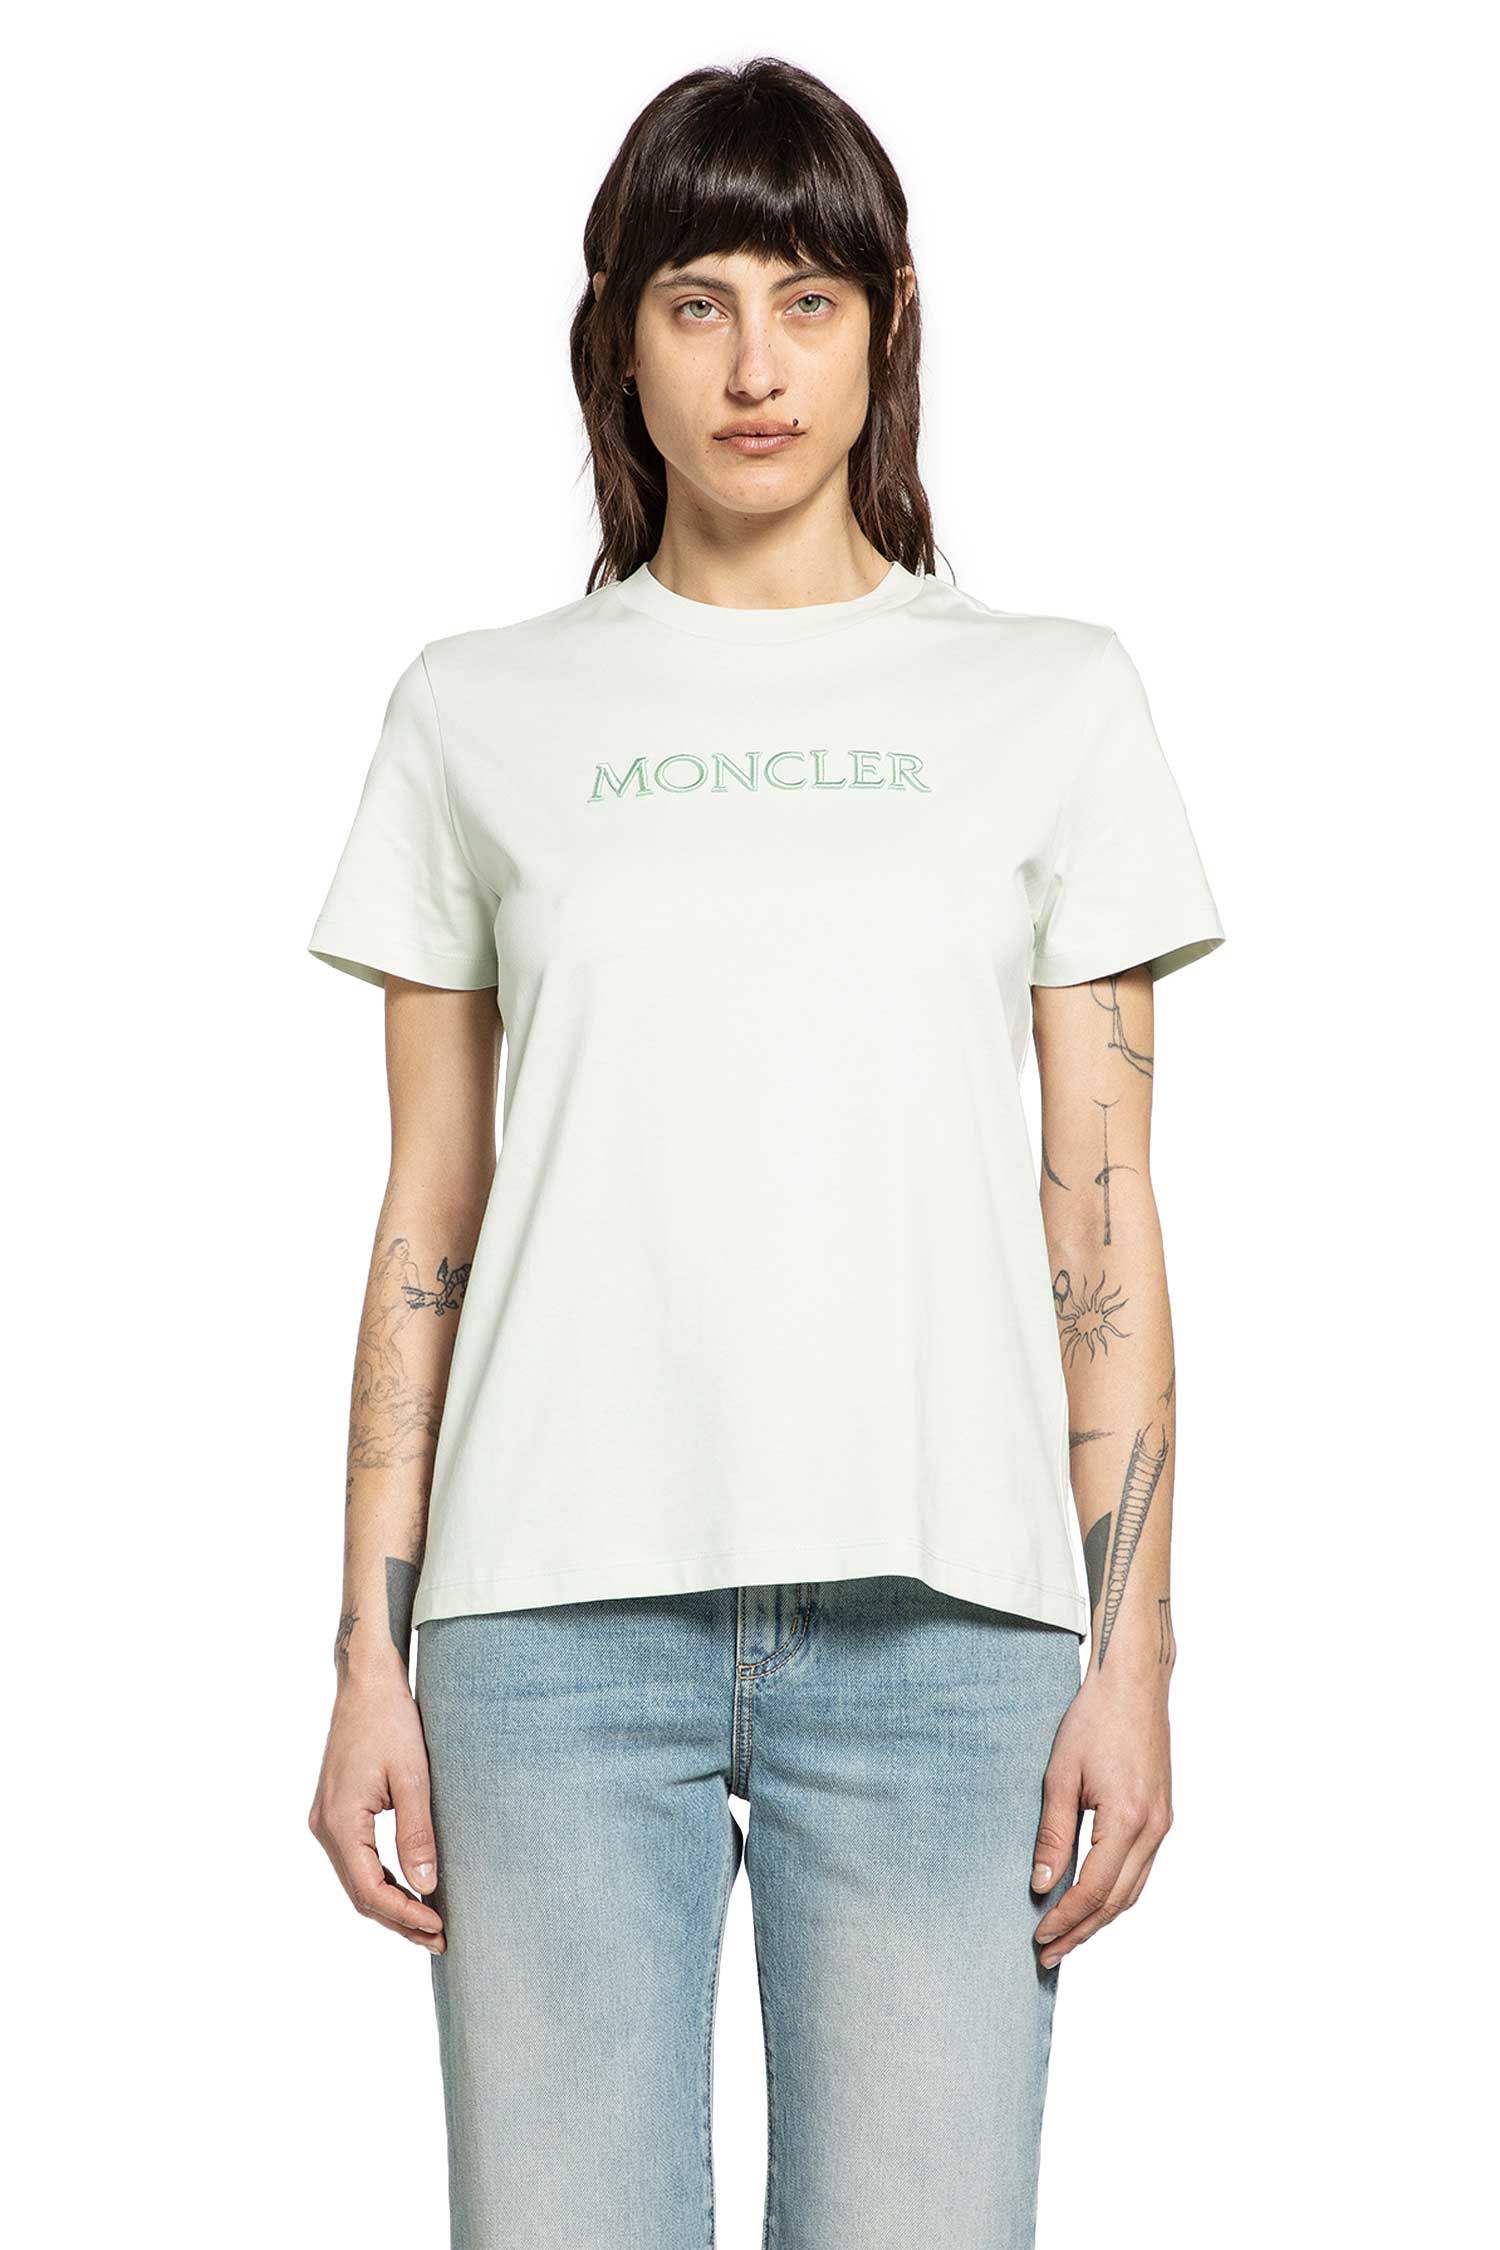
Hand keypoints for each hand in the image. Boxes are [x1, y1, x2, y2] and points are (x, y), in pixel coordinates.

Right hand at [308, 1677, 445, 1952]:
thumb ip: (417, 1833)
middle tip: (441, 1938)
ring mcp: (326, 1820)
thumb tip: (426, 1887)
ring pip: (356, 1880)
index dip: (405, 1915)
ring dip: (391, 1903)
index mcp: (340, 1821)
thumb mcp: (413, 1776)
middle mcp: (325, 1826)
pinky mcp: (335, 1811)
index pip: (370, 1890)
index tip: (440, 1927)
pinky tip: (410, 1888)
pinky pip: (356, 1860)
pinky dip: (381, 1879)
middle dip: (399, 1919)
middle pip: (360, 1893)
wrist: (366, 1681)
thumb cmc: (390, 1719)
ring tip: (429, 1923)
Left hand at [1029, 1667, 1171, 1965]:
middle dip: (1081, 1931)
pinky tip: (1093, 1900)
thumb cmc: (1094, 1719)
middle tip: (1048, 1953)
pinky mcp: (1162, 1815)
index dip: (1064, 1919)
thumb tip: (1040, 1884)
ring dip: (1100, 1918)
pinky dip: (1116, 1893)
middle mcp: (1154, 1829)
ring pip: (1133, 1891)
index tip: (1039, 1936)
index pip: (1093, 1890)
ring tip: (1067, 1936)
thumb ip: (1052, 1834)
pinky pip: (1141, 1870)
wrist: (1134, 1683)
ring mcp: (1163, 1823)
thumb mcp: (1061, 1775)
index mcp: (1128, 1819)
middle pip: (1116, 1901)